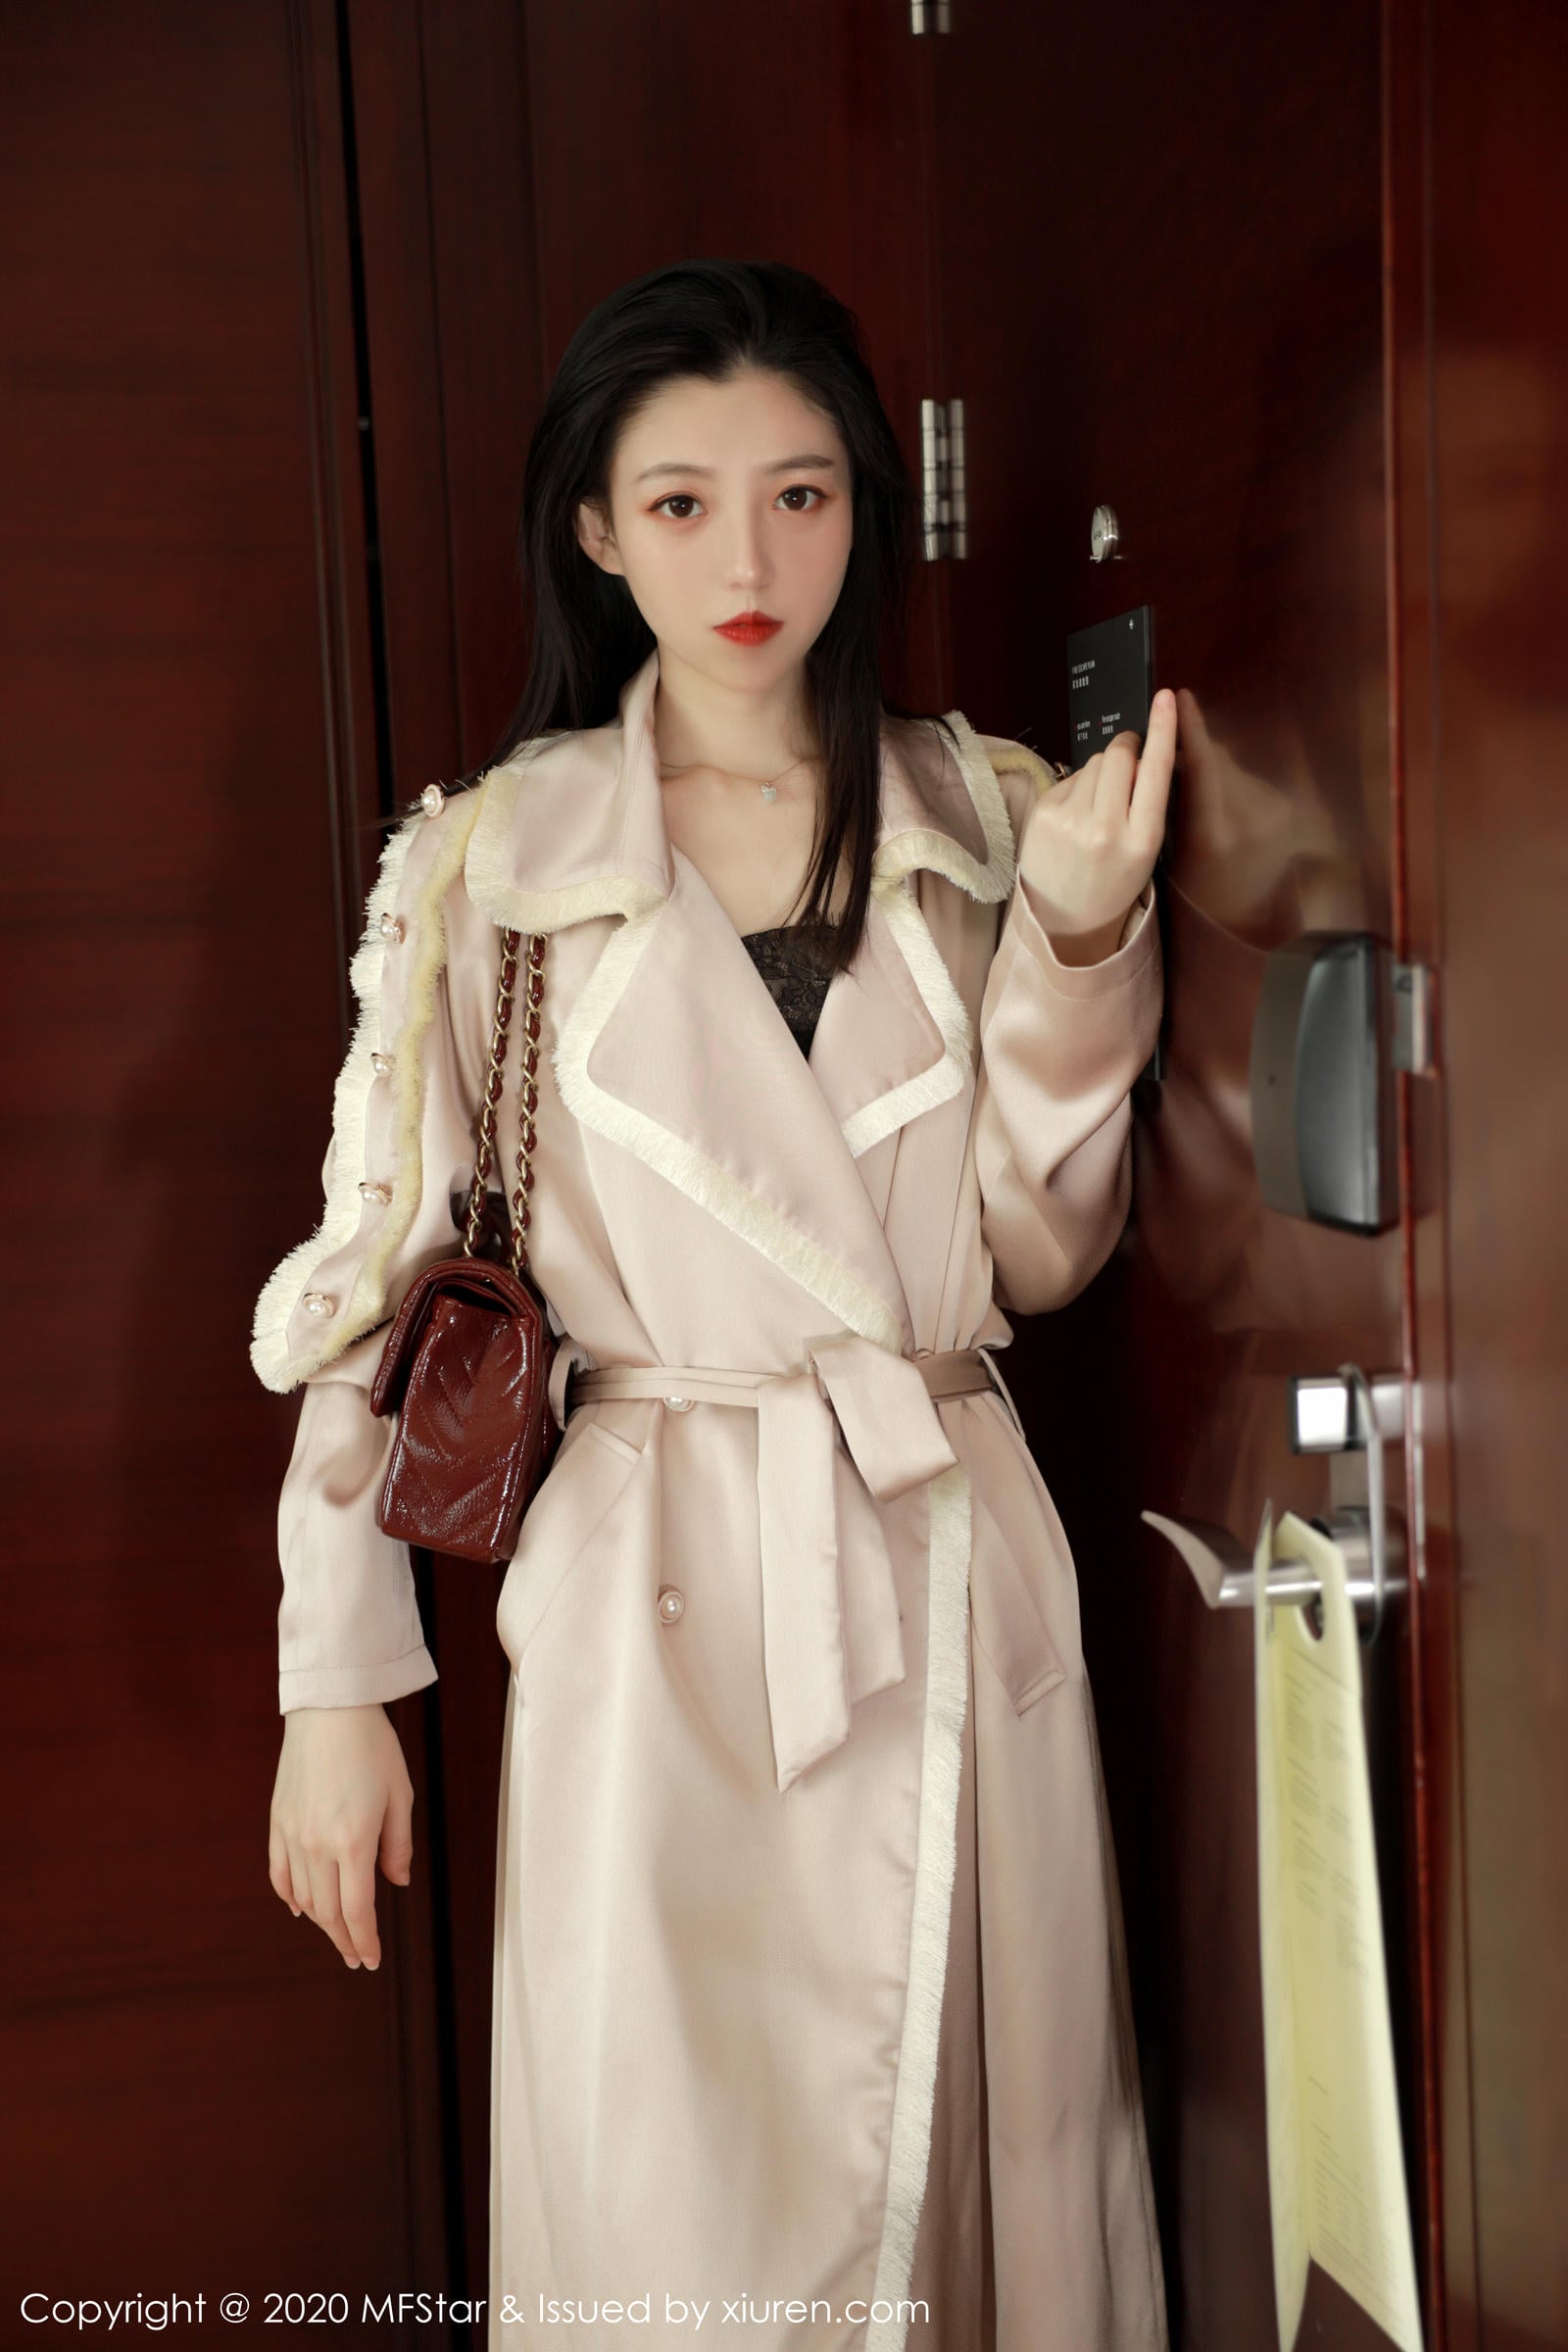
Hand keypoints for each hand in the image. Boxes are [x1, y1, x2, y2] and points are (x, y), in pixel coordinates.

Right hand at [269, 1704, 414, 1970]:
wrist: (329, 1709)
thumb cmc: (372, 1747)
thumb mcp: (400, 1795)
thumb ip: (398, 1845)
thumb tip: (397, 1883)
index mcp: (353, 1841)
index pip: (357, 1910)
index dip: (364, 1940)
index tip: (370, 1960)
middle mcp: (317, 1844)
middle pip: (328, 1912)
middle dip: (344, 1940)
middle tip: (355, 1957)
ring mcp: (293, 1834)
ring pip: (303, 1897)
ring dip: (320, 1922)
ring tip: (337, 1933)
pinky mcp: (278, 1821)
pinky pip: (279, 1873)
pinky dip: (290, 1896)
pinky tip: (302, 1908)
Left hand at [1019, 688, 1177, 964]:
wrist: (1065, 921)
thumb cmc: (1112, 882)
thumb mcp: (1145, 851)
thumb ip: (1146, 803)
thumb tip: (1139, 755)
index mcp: (1142, 840)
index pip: (1157, 771)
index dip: (1162, 730)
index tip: (1165, 698)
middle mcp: (1106, 829)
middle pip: (1119, 755)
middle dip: (1126, 747)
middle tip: (1128, 759)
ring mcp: (1071, 821)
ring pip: (1094, 762)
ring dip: (1101, 770)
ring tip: (1098, 806)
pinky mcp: (1044, 815)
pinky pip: (1069, 777)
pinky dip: (1077, 787)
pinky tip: (1076, 815)